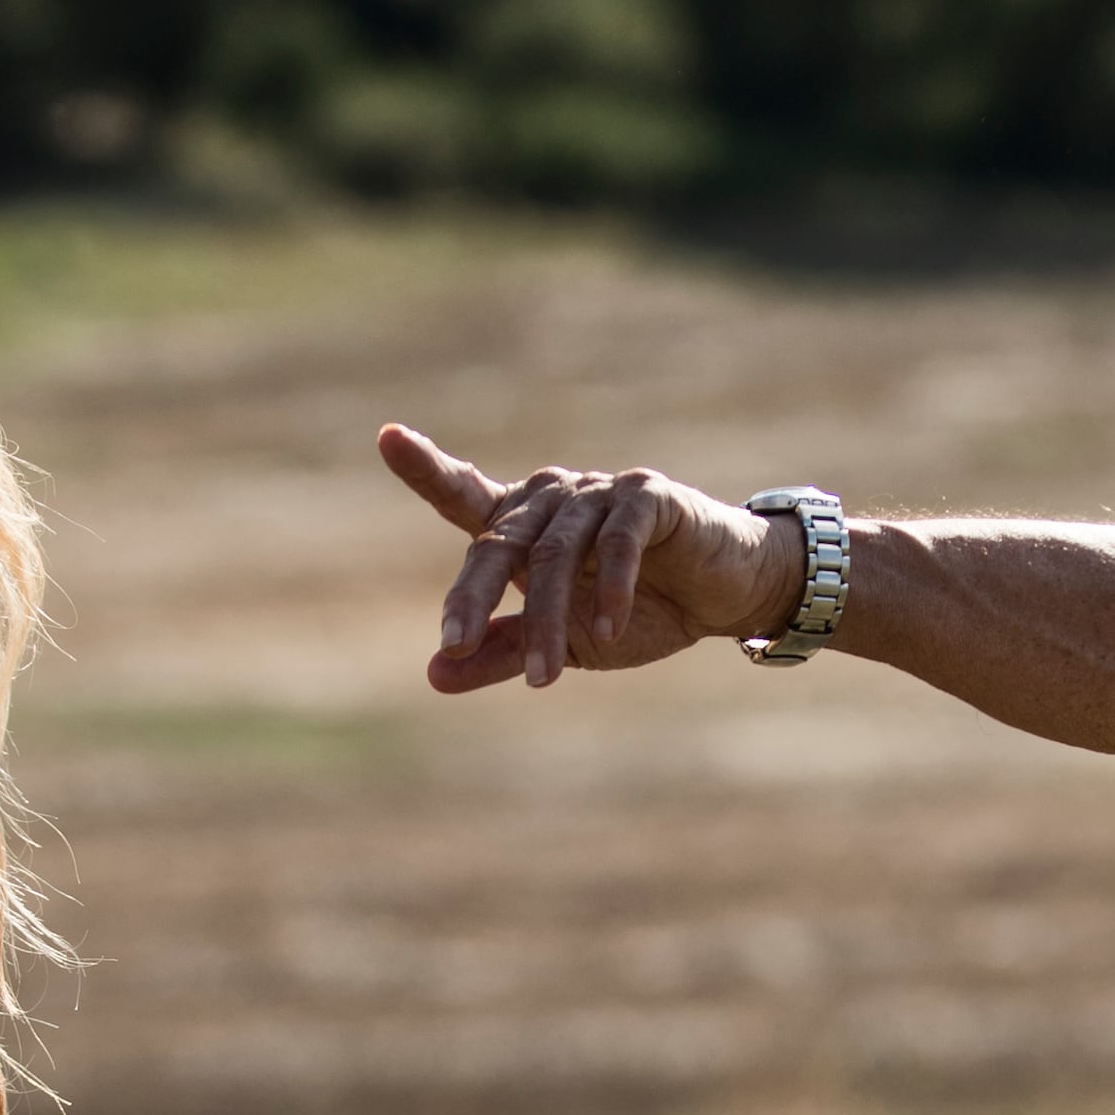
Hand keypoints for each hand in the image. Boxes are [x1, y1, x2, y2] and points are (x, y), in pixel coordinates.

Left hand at [379, 424, 805, 692]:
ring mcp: (601, 490)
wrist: (726, 598)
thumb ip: (505, 653)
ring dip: (547, 620)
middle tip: (453, 643)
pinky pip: (617, 540)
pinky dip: (611, 588)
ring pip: (554, 554)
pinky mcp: (650, 495)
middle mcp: (555, 497)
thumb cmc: (640, 613)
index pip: (465, 494)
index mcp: (525, 524)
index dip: (426, 467)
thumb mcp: (566, 644)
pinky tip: (609, 630)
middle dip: (473, 596)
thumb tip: (434, 676)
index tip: (388, 436)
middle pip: (498, 542)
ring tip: (545, 678)